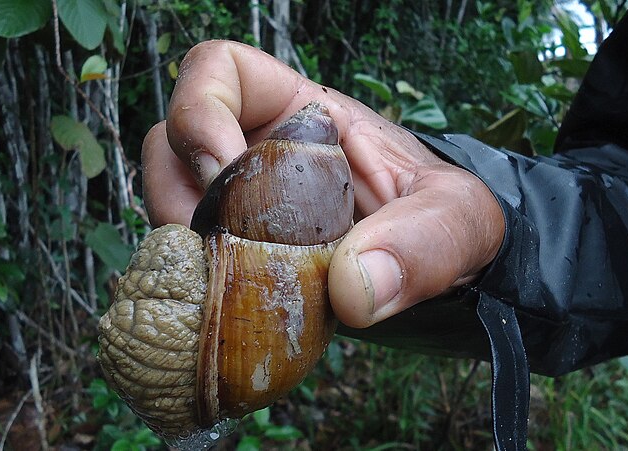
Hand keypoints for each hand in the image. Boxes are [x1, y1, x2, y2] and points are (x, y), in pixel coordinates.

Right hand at [142, 40, 504, 327]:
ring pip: (171, 204)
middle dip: (179, 193)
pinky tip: (232, 308)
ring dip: (181, 245)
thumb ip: (422, 244)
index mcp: (303, 115)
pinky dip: (197, 284)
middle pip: (171, 143)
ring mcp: (244, 206)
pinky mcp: (241, 256)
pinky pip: (190, 259)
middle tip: (220, 245)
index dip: (198, 108)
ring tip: (228, 283)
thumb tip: (354, 289)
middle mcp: (260, 152)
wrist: (449, 272)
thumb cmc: (450, 222)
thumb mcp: (456, 220)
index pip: (221, 70)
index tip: (224, 170)